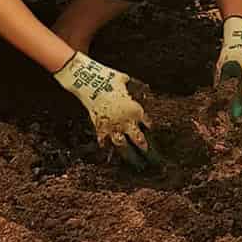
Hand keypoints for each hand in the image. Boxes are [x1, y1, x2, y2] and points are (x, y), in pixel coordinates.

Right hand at [53, 50, 153, 166]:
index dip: (150, 129)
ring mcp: (112, 126)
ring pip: (122, 146)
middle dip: (146, 151)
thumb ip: (134, 88)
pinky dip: (106, 147)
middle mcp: (126, 122)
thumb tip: (141, 88)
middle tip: (153, 160)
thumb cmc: (108, 79)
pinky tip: (108, 152)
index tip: (152, 133)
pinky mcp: (99, 127)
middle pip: (139, 141)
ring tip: (134, 163)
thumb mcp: (126, 81)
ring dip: (129, 156)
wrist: (89, 81)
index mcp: (136, 110)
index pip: (148, 124)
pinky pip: (104, 141)